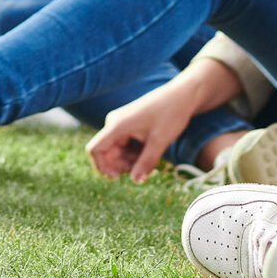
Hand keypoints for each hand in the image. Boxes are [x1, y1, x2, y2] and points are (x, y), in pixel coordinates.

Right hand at [86, 80, 201, 181]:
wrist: (181, 96)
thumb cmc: (171, 115)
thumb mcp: (160, 141)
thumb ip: (146, 162)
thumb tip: (136, 181)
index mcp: (117, 125)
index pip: (95, 149)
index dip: (101, 167)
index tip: (117, 178)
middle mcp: (114, 123)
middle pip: (107, 153)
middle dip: (123, 165)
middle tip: (144, 168)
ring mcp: (120, 124)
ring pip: (117, 151)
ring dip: (130, 160)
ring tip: (150, 156)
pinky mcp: (127, 125)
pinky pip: (124, 145)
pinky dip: (134, 153)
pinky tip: (149, 151)